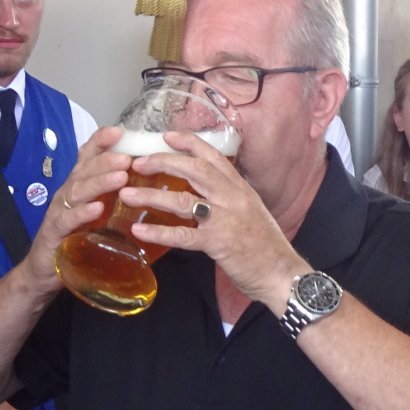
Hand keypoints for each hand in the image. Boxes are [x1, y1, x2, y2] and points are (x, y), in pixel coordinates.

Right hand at [19, 125, 130, 295]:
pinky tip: (96, 209)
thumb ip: (112, 197)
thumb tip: (145, 183)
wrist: (44, 271)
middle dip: (106, 160)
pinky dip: (81, 213)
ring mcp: (58, 212)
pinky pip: (66, 220)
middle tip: (128, 158)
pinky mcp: (54, 233)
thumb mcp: (96, 213)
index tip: (119, 131)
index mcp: (78, 186)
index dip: (100, 142)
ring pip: (77, 191)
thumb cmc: (75, 238)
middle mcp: (67, 193)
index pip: (86, 157)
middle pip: (84, 170)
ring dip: (99, 182)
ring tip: (120, 176)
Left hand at [125, 131, 305, 312]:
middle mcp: (232, 197)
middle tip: (137, 163)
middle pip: (193, 170)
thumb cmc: (266, 245)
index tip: (166, 136)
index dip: (188, 143)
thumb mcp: (251, 210)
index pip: (213, 156)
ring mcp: (225, 219)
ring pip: (183, 199)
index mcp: (240, 188)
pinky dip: (159, 231)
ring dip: (152, 194)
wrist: (282, 273)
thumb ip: (229, 198)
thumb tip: (206, 191)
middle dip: (163, 162)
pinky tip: (139, 229)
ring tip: (127, 193)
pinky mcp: (217, 244)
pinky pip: (182, 235)